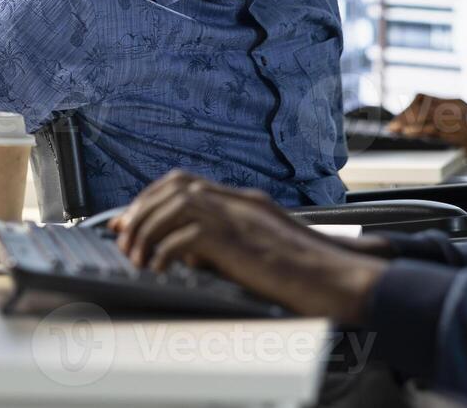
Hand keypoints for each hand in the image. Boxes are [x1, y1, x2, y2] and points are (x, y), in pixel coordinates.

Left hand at [110, 171, 387, 322]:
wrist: (343, 281)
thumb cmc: (309, 274)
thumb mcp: (262, 250)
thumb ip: (228, 244)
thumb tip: (190, 254)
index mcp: (246, 202)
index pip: (186, 184)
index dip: (151, 198)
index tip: (129, 219)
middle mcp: (240, 202)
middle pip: (175, 186)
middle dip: (141, 208)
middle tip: (123, 234)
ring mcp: (240, 217)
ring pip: (175, 205)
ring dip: (147, 229)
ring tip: (136, 256)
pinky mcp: (239, 239)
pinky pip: (186, 236)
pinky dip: (165, 251)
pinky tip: (158, 269)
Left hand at [388, 94, 466, 146]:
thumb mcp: (460, 132)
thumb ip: (442, 128)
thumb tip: (421, 132)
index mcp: (458, 105)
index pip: (426, 100)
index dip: (409, 110)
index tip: (398, 121)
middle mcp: (459, 108)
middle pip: (424, 106)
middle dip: (405, 116)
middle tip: (392, 127)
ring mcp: (462, 119)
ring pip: (428, 115)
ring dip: (408, 122)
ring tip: (395, 130)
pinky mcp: (463, 132)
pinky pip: (437, 129)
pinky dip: (420, 130)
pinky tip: (409, 134)